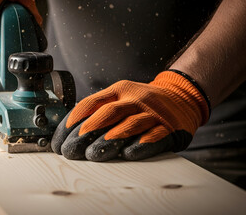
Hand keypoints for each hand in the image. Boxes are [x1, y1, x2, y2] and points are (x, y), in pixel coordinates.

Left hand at [51, 70, 209, 160]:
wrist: (182, 97)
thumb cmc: (143, 104)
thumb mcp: (121, 98)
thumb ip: (100, 111)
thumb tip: (71, 134)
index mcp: (119, 91)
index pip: (92, 102)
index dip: (75, 118)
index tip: (63, 134)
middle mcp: (134, 99)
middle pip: (108, 112)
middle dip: (88, 130)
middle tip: (72, 148)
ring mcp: (152, 112)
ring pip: (130, 124)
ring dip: (111, 138)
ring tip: (94, 153)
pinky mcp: (168, 127)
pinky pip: (154, 135)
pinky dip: (142, 143)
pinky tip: (129, 152)